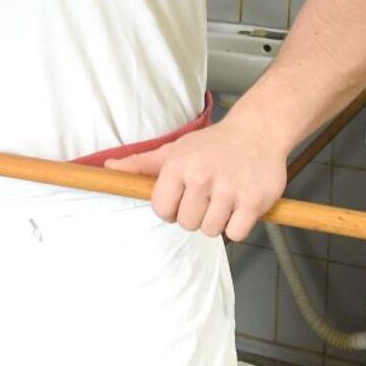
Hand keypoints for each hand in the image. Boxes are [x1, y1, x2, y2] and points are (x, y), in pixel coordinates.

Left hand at [104, 119, 286, 241]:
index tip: (182, 198)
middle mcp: (201, 177)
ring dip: (216, 221)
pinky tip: (238, 206)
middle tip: (206, 197)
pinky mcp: (254, 201)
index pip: (162, 210)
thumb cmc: (212, 144)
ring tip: (222, 200)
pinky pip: (236, 233)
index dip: (171, 209)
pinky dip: (237, 226)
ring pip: (210, 230)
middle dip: (194, 216)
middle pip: (187, 224)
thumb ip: (140, 164)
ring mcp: (229, 190)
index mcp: (178, 166)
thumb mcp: (173, 149)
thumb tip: (109, 169)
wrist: (256, 132)